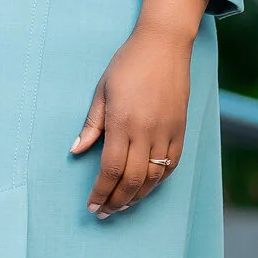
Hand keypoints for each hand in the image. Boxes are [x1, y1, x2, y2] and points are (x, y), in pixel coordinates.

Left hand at [72, 0, 208, 218]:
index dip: (101, 192)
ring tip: (123, 205)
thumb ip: (91, 124)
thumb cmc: (127, 63)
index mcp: (122, 122)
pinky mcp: (181, 128)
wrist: (164, 44)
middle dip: (117, 201)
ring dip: (138, 196)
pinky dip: (159, 180)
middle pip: (133, 180)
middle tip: (105, 213)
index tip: (92, 206)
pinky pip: (172, 164)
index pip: (110, 169)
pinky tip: (147, 187)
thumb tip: (76, 151)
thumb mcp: (101, 90)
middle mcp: (146, 131)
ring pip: (155, 177)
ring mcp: (167, 131)